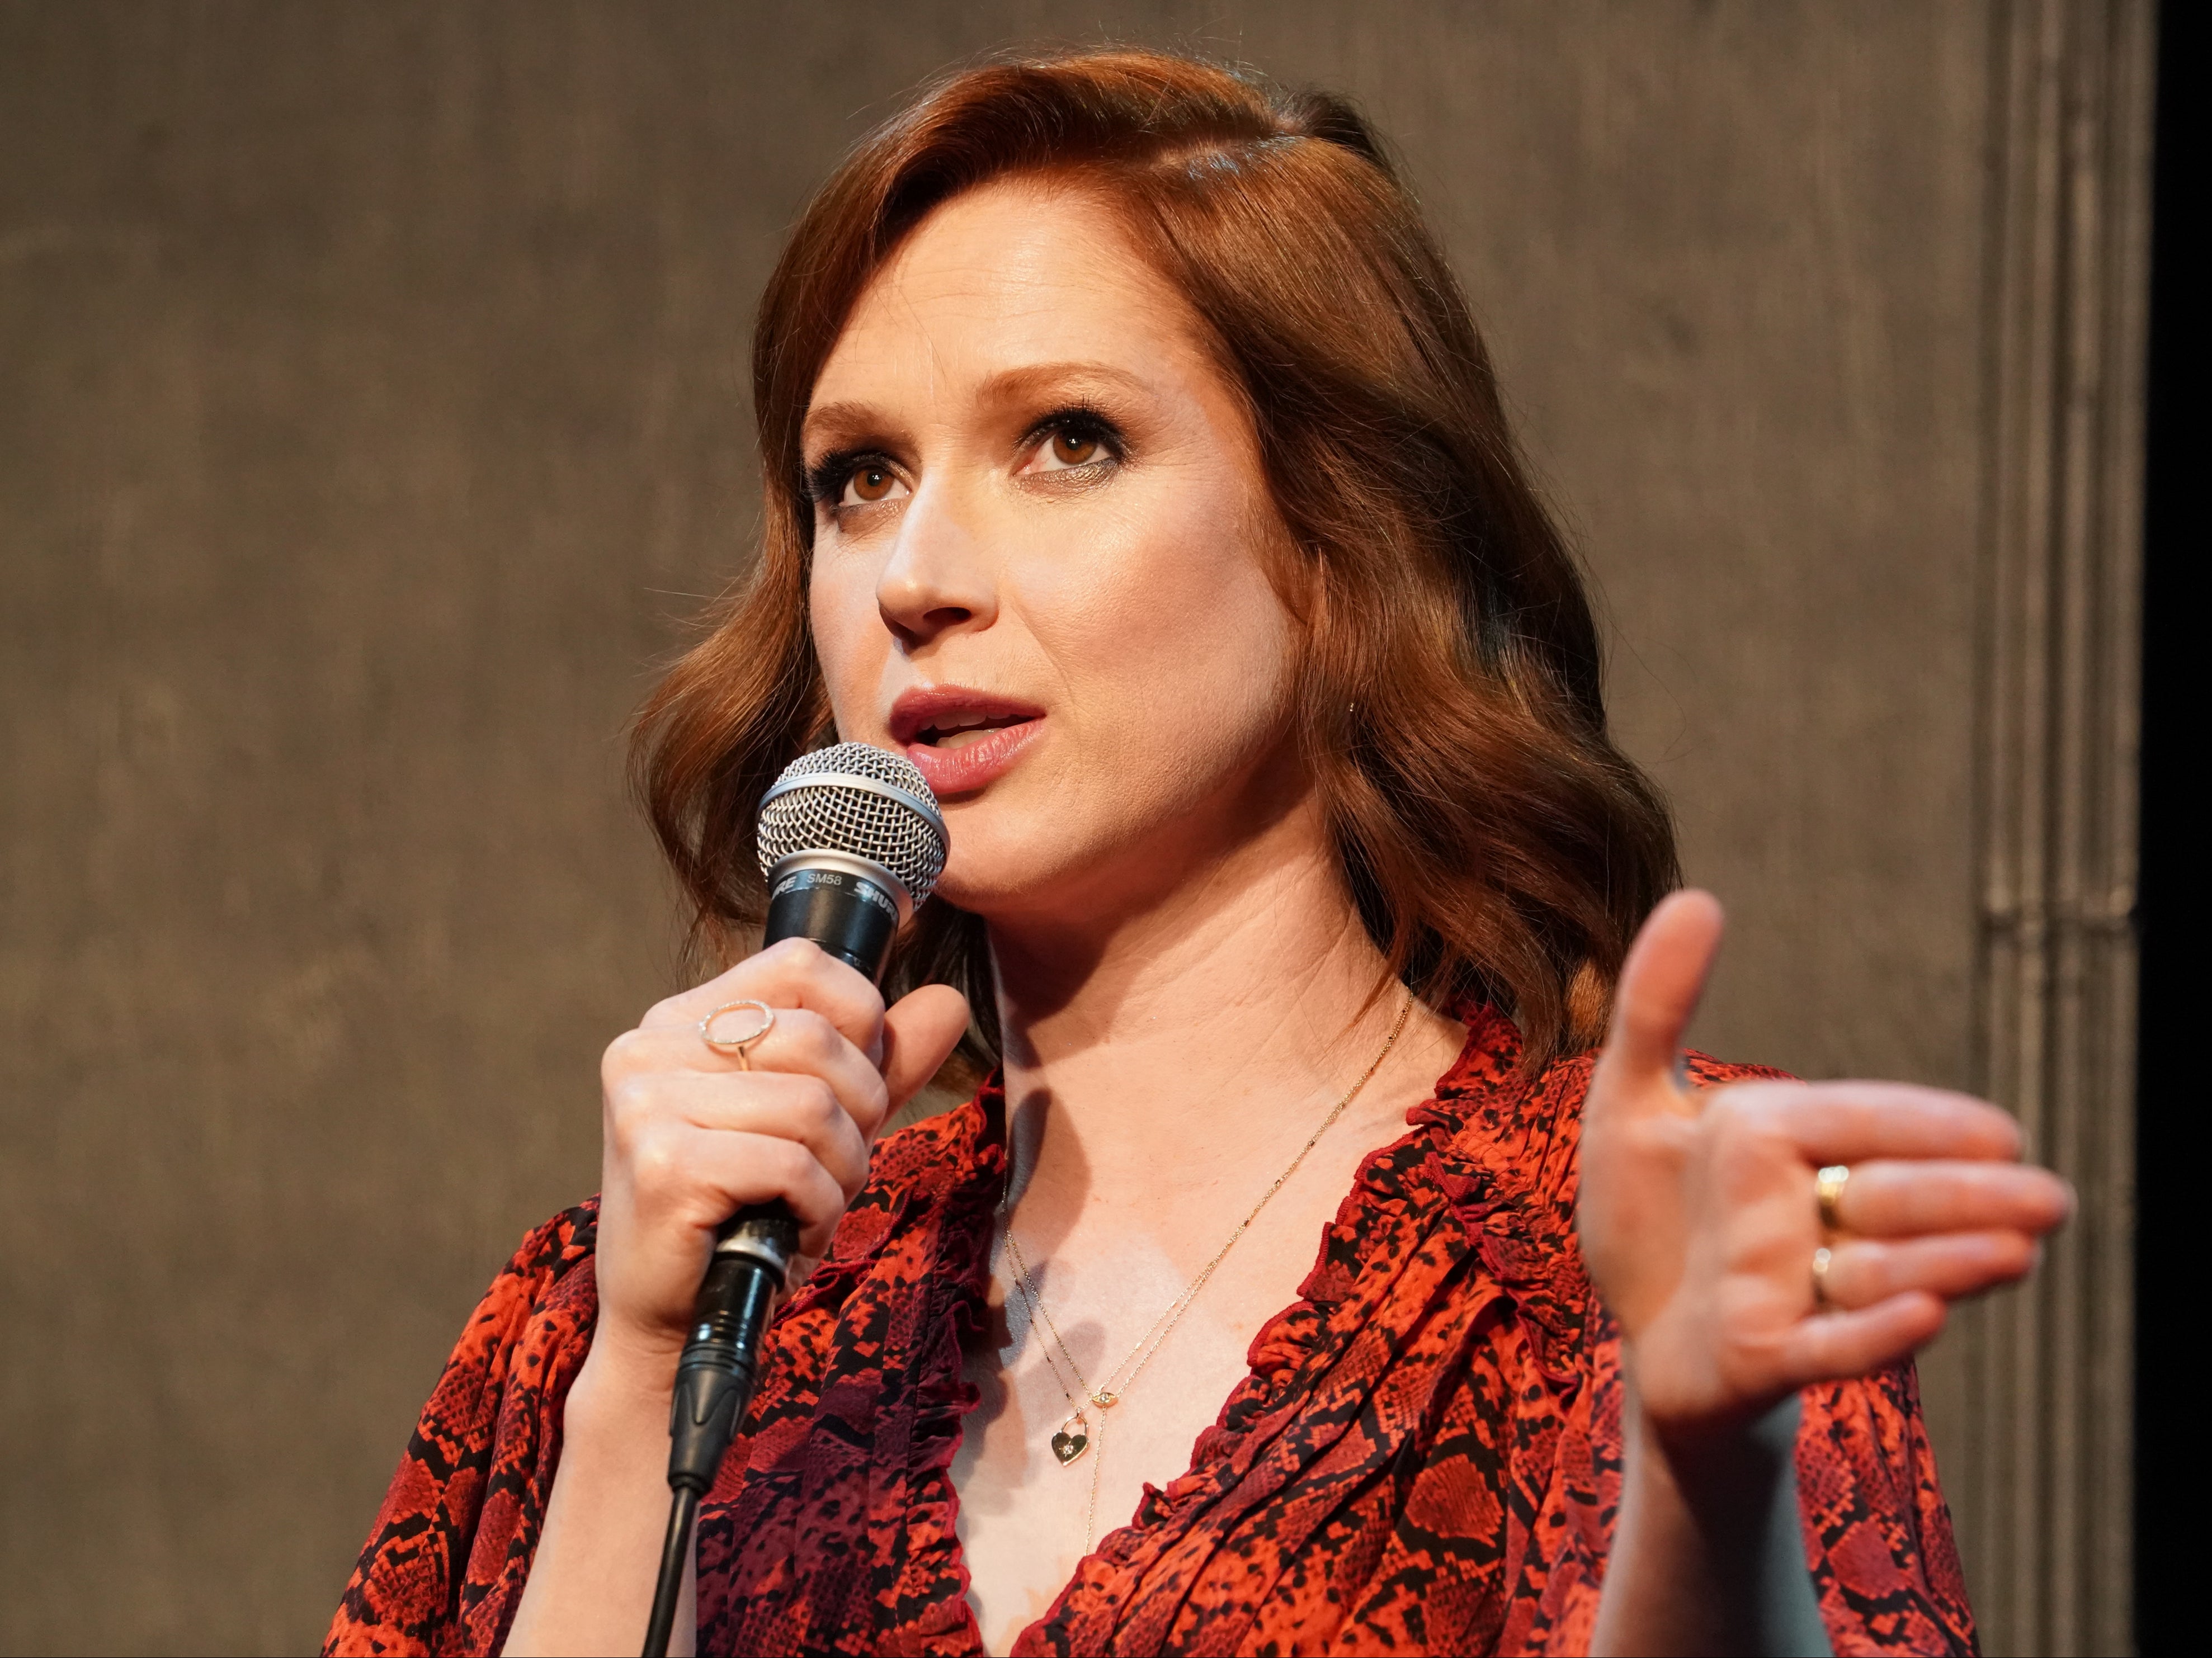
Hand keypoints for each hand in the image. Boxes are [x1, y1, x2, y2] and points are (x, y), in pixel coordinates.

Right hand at [587, 938, 969, 1379]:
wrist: (670, 1325)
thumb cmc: (743, 1216)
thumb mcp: (819, 1125)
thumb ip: (879, 1062)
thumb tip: (949, 1000)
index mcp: (678, 1021)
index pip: (801, 963)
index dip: (860, 1021)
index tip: (853, 1087)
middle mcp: (649, 1048)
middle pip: (820, 1038)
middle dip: (859, 1113)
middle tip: (831, 1168)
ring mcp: (646, 1103)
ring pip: (815, 1104)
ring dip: (842, 1169)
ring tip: (808, 1204)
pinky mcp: (662, 1164)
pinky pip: (794, 1164)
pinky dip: (818, 1208)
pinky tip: (790, 1233)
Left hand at [1578, 890, 2071, 1433]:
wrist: (1638, 1331)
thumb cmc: (1651, 1216)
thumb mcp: (1628, 1103)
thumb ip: (1657, 1005)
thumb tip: (1697, 895)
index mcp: (1780, 1148)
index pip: (1860, 1124)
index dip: (1928, 1129)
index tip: (2002, 1135)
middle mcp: (1805, 1220)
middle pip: (1889, 1198)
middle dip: (1961, 1196)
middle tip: (2046, 1198)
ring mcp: (1797, 1292)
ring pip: (1881, 1272)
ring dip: (1944, 1262)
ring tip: (2016, 1250)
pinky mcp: (1772, 1358)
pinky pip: (1830, 1348)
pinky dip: (1873, 1334)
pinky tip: (1923, 1317)